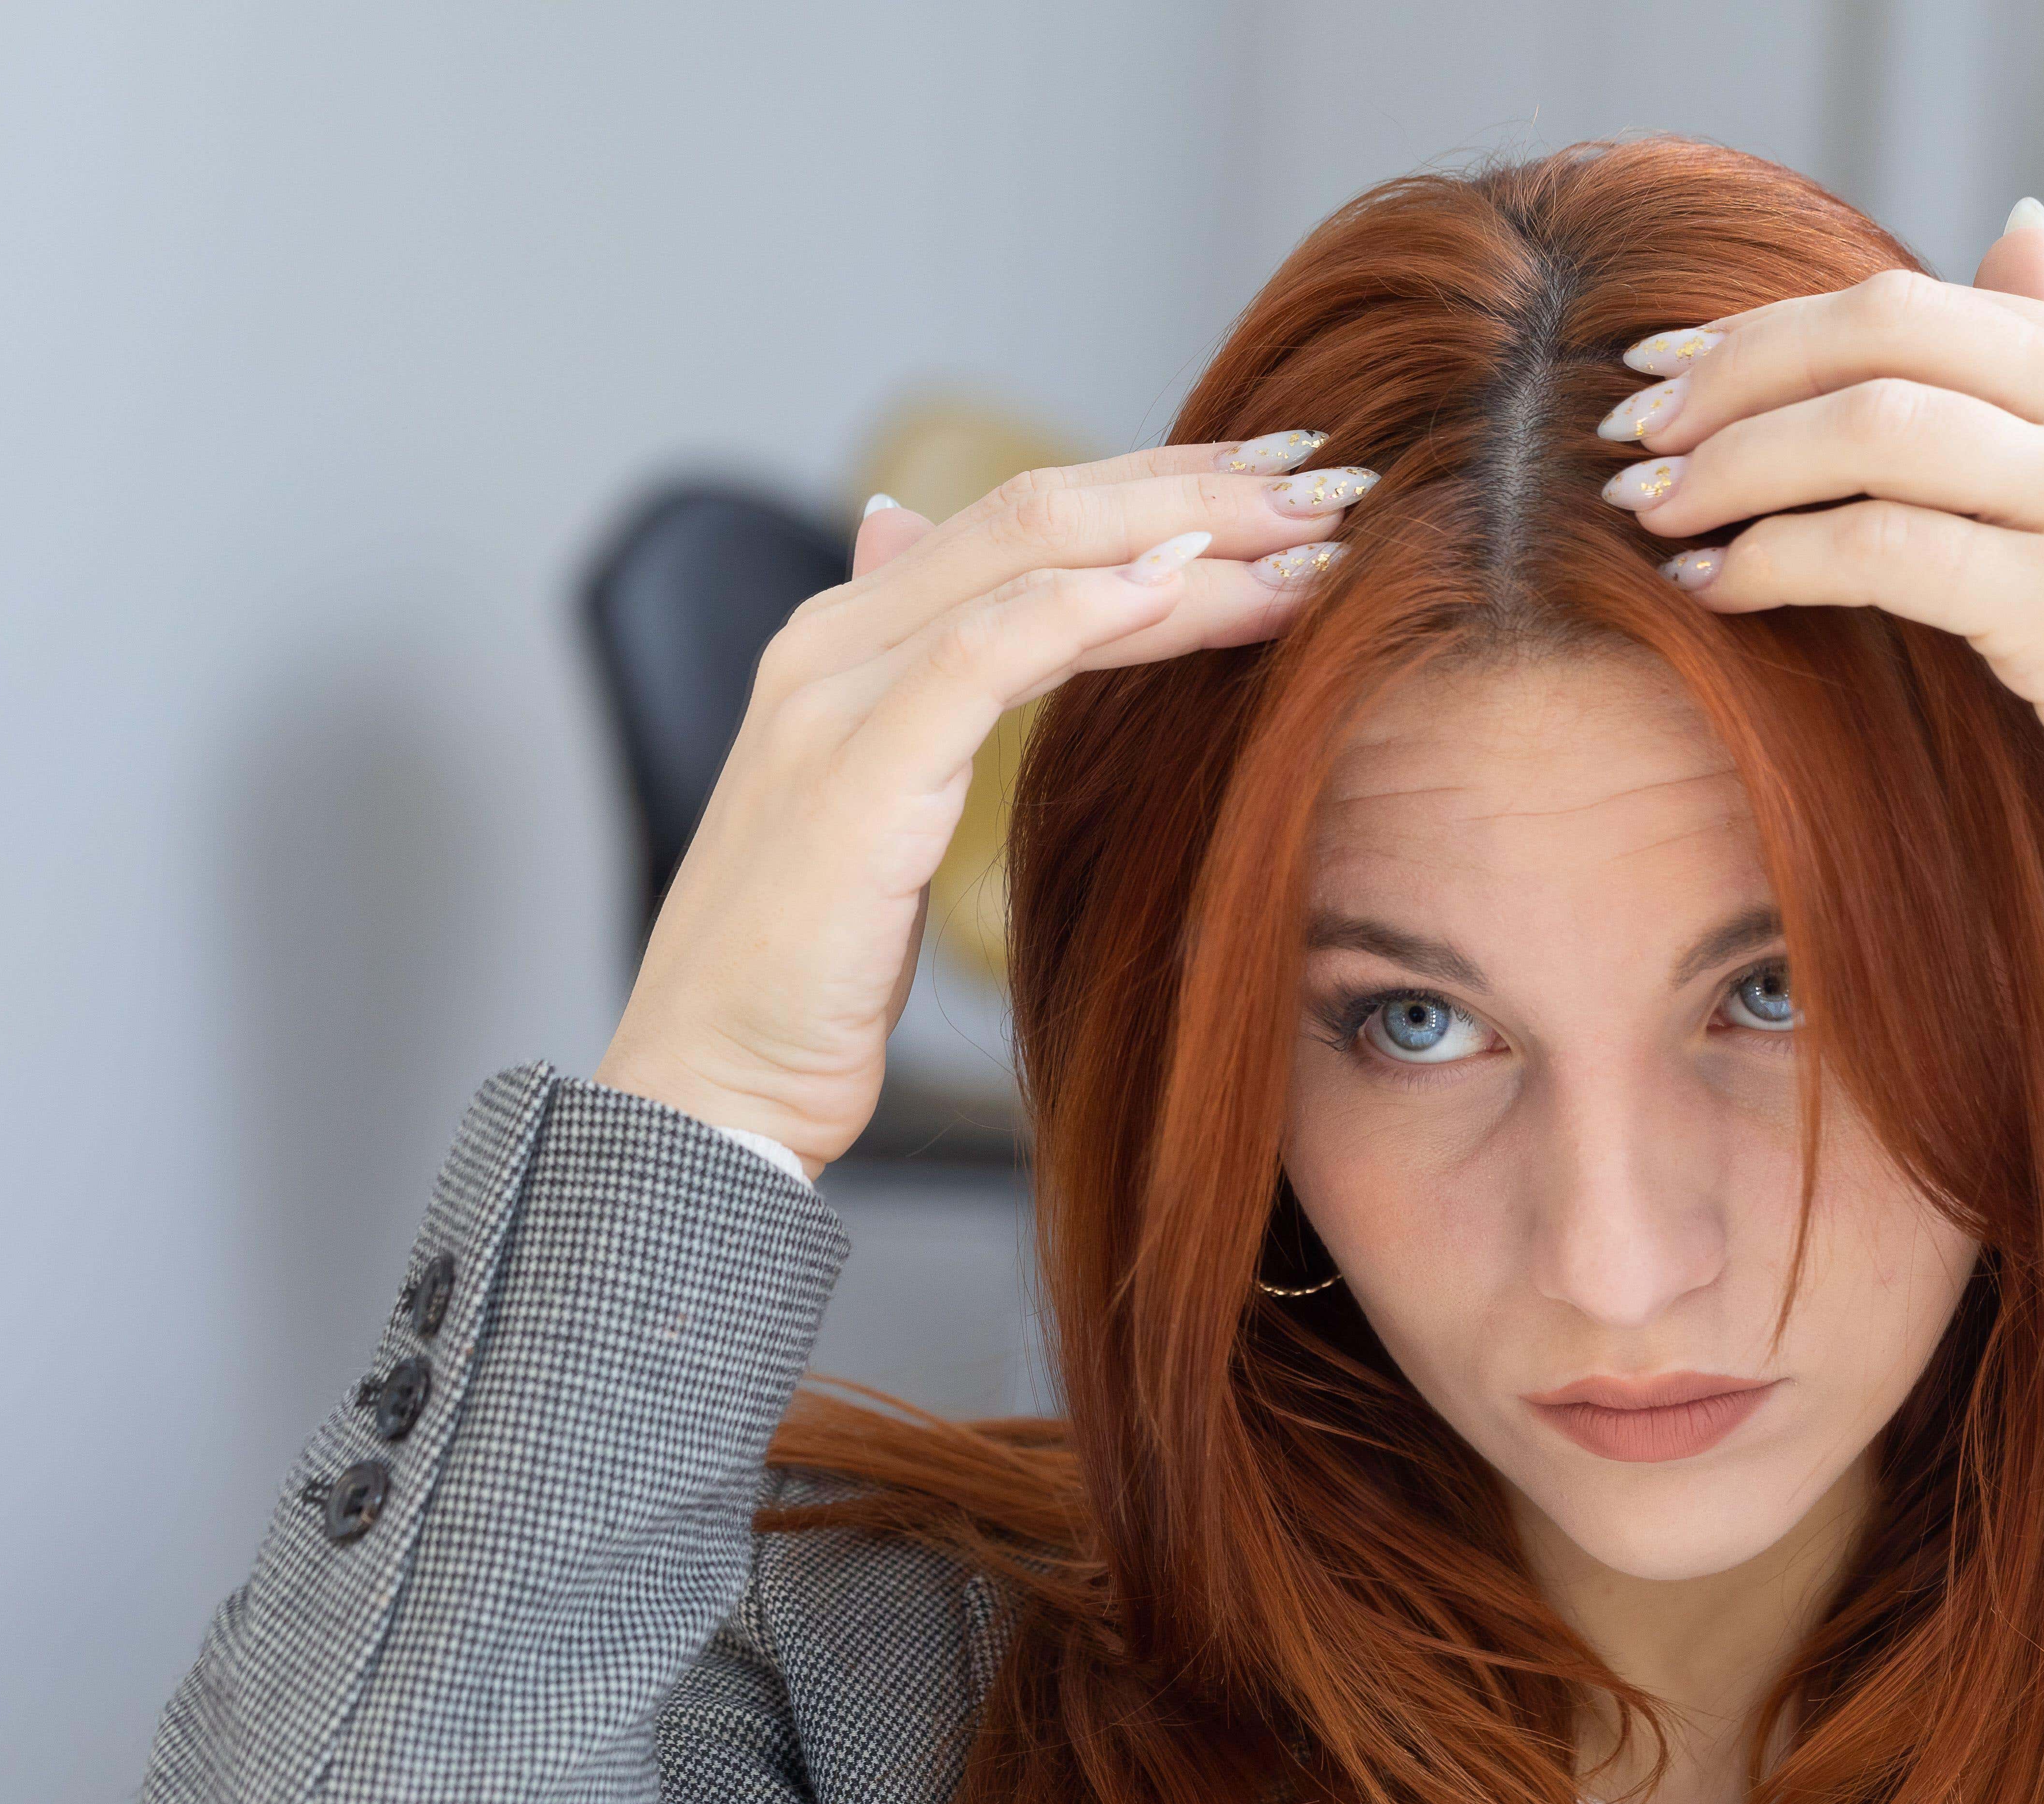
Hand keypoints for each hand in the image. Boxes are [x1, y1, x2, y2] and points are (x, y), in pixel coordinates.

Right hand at [594, 437, 1365, 1171]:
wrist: (711, 1082)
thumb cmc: (808, 971)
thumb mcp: (876, 803)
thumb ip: (908, 676)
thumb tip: (901, 533)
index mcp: (844, 640)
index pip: (1028, 517)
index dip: (1163, 482)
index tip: (1288, 482)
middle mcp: (832, 642)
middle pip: (1042, 512)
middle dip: (1200, 489)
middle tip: (1332, 485)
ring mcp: (834, 701)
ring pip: (1032, 562)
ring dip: (1187, 541)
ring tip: (1309, 539)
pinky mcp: (854, 776)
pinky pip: (988, 657)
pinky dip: (1094, 612)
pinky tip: (1189, 593)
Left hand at [1595, 205, 2043, 982]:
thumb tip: (2016, 233)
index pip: (1917, 303)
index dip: (1768, 328)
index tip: (1666, 366)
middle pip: (1880, 336)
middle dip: (1729, 377)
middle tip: (1630, 431)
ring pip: (1868, 429)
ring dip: (1731, 464)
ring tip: (1646, 507)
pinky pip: (1883, 550)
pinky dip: (1773, 560)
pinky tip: (1708, 586)